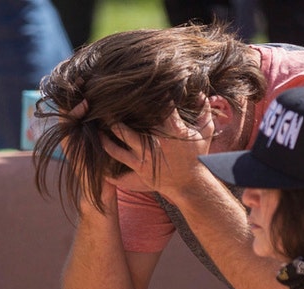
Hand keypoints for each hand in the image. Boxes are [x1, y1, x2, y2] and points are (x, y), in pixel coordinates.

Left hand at [100, 102, 218, 198]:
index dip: (149, 97)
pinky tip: (100, 144)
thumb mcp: (205, 133)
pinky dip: (108, 149)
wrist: (190, 184)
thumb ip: (204, 112)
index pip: (159, 107)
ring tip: (98, 126)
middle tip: (106, 106)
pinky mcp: (138, 168)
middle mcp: (154, 142)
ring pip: (119, 140)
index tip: (139, 88)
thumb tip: (200, 93)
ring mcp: (144, 156)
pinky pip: (118, 158)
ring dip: (107, 133)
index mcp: (171, 130)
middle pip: (129, 124)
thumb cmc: (196, 157)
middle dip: (116, 115)